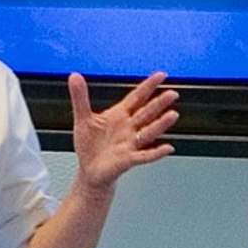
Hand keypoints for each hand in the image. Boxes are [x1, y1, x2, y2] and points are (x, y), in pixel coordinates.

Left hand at [69, 71, 177, 192]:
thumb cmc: (89, 146)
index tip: (161, 76)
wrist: (89, 171)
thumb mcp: (82, 119)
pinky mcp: (128, 160)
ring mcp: (130, 144)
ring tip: (172, 115)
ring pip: (148, 132)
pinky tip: (167, 148)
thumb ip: (80, 98)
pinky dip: (155, 153)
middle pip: (146, 113)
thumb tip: (74, 76)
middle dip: (159, 104)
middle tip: (172, 94)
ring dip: (160, 124)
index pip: (136, 98)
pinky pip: (144, 156)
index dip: (148, 87)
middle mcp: (128, 128)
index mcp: (119, 115)